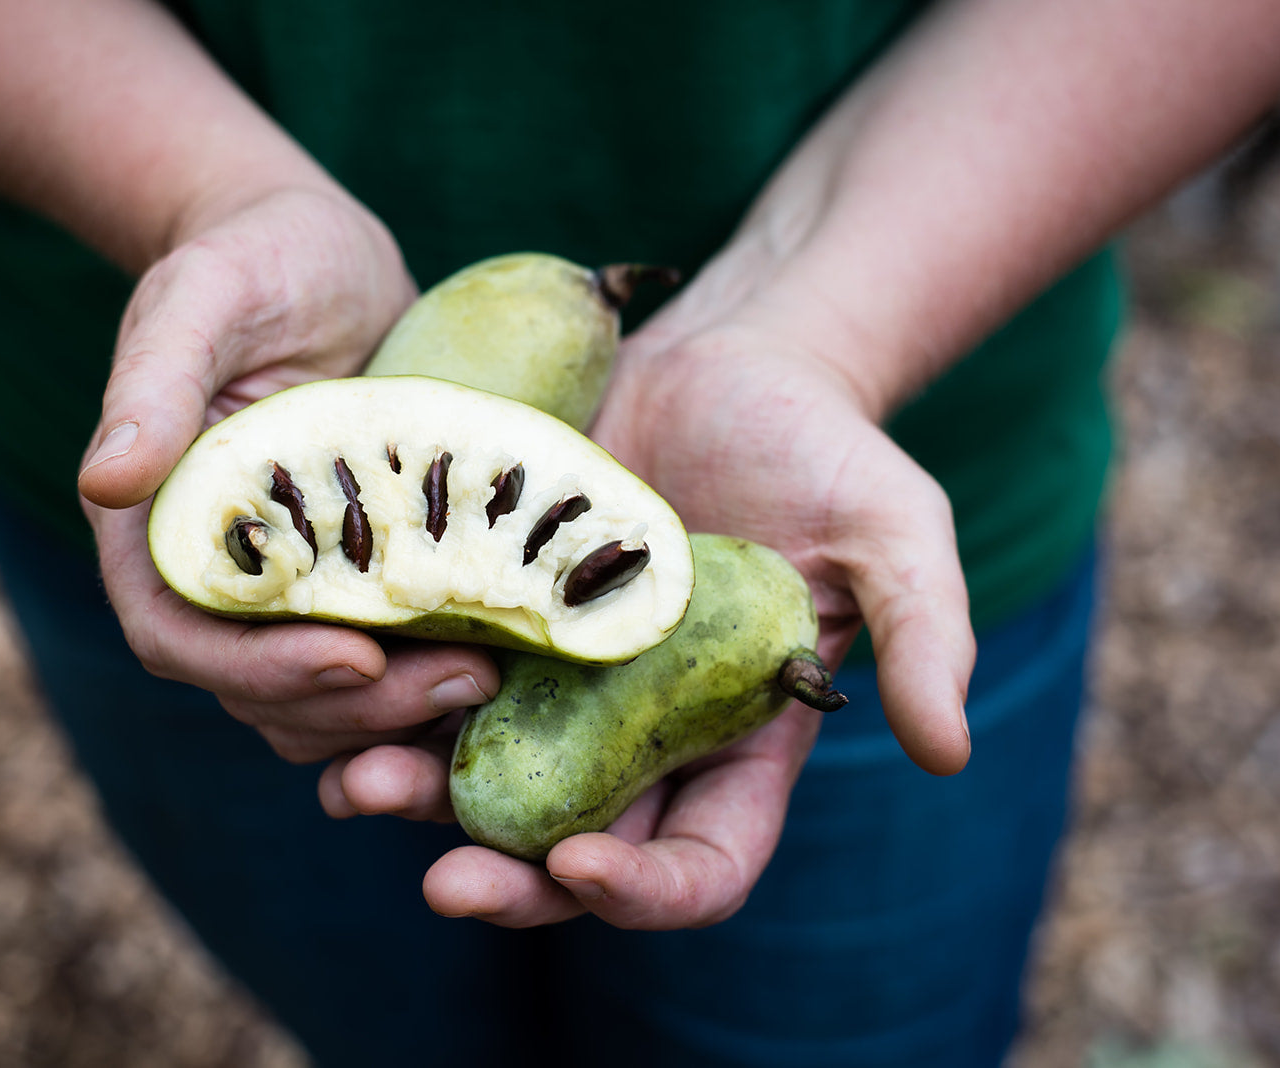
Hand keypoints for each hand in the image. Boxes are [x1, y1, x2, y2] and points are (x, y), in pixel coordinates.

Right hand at [77, 189, 499, 762]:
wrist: (323, 256)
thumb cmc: (256, 259)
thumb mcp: (207, 297)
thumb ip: (154, 381)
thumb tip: (105, 480)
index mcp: (160, 526)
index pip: (180, 637)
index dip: (258, 669)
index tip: (355, 659)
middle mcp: (218, 575)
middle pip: (260, 691)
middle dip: (356, 707)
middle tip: (463, 681)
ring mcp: (290, 587)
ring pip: (322, 700)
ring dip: (399, 711)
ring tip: (490, 675)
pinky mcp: (357, 582)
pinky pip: (382, 664)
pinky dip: (428, 679)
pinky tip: (503, 659)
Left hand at [320, 251, 974, 927]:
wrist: (721, 356)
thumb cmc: (820, 444)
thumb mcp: (894, 530)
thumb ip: (924, 632)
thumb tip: (950, 751)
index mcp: (734, 742)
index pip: (701, 861)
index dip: (647, 888)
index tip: (586, 863)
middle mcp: (635, 735)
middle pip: (570, 850)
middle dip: (511, 881)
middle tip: (447, 882)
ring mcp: (553, 681)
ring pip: (478, 779)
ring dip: (418, 801)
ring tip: (360, 783)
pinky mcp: (487, 613)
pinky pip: (421, 684)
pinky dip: (374, 705)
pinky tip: (328, 698)